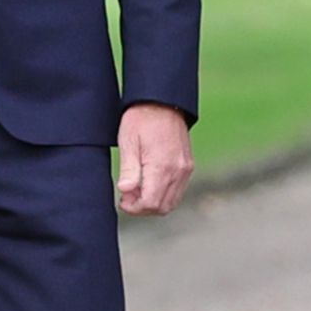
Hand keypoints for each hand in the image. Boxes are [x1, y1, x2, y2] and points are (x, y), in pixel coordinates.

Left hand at [115, 102, 193, 216]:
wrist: (163, 102)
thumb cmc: (142, 119)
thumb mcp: (129, 142)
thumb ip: (129, 169)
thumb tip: (125, 191)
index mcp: (162, 166)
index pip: (151, 203)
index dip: (134, 208)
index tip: (122, 199)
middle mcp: (178, 171)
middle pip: (162, 207)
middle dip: (143, 208)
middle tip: (128, 197)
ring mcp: (185, 169)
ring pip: (172, 202)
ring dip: (153, 203)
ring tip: (137, 190)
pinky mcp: (188, 166)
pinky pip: (177, 191)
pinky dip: (164, 194)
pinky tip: (149, 184)